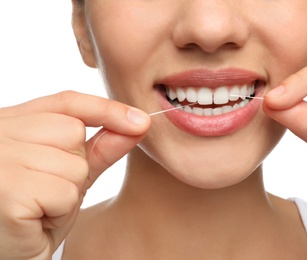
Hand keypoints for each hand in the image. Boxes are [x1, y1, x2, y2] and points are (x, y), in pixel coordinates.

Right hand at [0, 91, 149, 258]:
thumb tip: (139, 123)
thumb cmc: (34, 214)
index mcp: (11, 124)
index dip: (105, 109)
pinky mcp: (9, 189)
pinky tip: (34, 221)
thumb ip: (100, 149)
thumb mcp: (68, 175)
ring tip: (39, 209)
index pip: (66, 102)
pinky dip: (60, 213)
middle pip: (73, 132)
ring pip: (75, 165)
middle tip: (46, 192)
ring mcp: (1, 158)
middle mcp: (0, 133)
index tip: (141, 121)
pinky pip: (66, 193)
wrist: (8, 254)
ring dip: (67, 195)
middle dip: (75, 166)